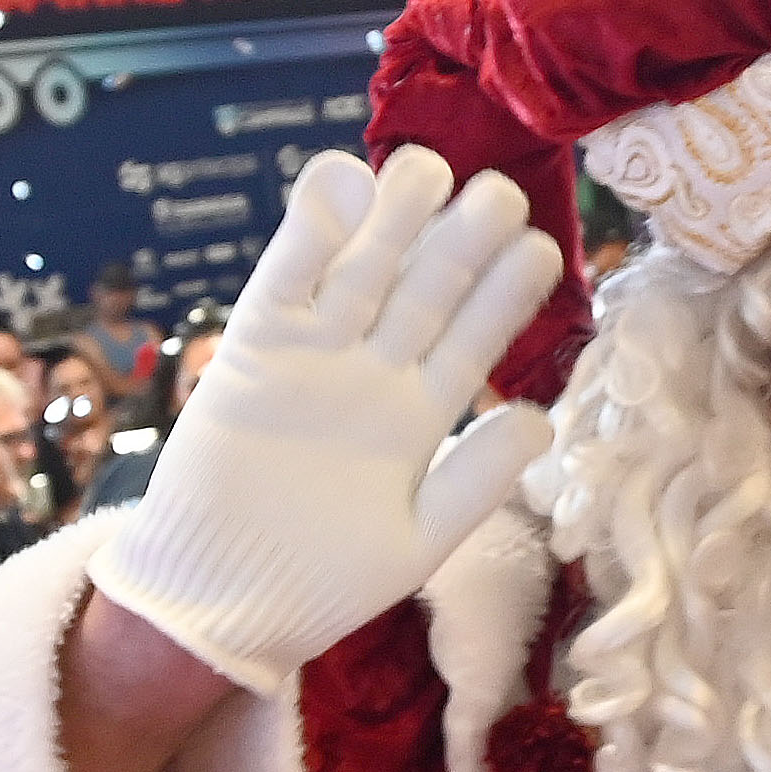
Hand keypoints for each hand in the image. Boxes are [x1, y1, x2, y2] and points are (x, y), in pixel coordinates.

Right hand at [90, 146, 563, 698]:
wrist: (227, 602)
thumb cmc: (328, 580)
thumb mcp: (419, 538)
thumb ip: (475, 479)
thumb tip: (541, 418)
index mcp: (423, 416)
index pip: (473, 342)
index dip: (506, 297)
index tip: (543, 249)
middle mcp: (375, 374)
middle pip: (425, 294)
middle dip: (461, 244)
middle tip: (502, 192)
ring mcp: (314, 357)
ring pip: (361, 274)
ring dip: (392, 221)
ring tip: (429, 168)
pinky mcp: (252, 352)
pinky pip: (283, 284)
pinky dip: (305, 236)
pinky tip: (335, 181)